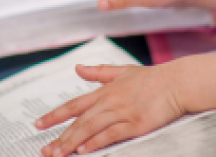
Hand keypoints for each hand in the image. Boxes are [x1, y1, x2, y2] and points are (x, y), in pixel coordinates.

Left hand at [35, 63, 187, 155]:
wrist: (176, 82)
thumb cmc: (151, 78)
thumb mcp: (121, 71)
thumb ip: (98, 72)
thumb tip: (77, 68)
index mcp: (104, 91)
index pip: (73, 105)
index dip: (55, 115)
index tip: (38, 124)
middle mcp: (109, 101)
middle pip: (79, 121)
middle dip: (60, 137)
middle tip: (45, 150)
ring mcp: (122, 113)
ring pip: (91, 129)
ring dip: (72, 142)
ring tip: (59, 154)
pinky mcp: (135, 124)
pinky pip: (111, 134)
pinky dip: (96, 142)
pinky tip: (84, 150)